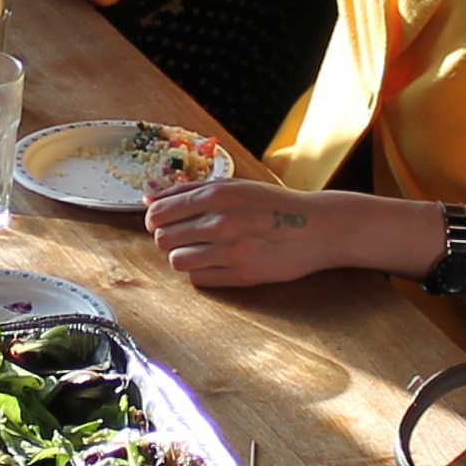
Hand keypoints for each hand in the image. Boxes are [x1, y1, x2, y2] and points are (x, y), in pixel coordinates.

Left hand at [148, 178, 392, 290]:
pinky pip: (198, 279)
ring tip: (201, 251)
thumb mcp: (233, 186)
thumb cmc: (273, 204)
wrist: (317, 227)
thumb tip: (148, 200)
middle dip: (167, 239)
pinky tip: (216, 262)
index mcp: (216, 195)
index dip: (154, 221)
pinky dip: (201, 272)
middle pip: (163, 240)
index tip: (162, 224)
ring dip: (183, 257)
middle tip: (184, 237)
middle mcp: (220, 223)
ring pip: (177, 262)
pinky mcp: (241, 276)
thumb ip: (189, 192)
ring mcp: (231, 252)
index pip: (159, 214)